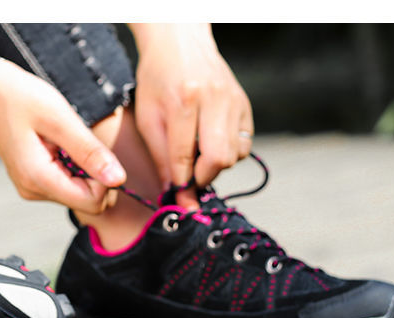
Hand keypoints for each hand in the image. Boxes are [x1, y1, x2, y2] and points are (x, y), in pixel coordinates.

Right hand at [0, 57, 125, 213]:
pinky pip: (67, 184)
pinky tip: (59, 144)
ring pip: (79, 193)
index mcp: (39, 180)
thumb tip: (120, 180)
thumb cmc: (20, 97)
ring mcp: (32, 188)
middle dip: (96, 175)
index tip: (94, 149)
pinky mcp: (33, 181)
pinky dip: (73, 166)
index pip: (93, 203)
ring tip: (64, 140)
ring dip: (84, 168)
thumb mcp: (60, 119)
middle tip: (80, 142)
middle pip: (88, 202)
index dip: (105, 179)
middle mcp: (34, 191)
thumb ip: (90, 152)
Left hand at [131, 24, 252, 188]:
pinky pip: (244, 144)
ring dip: (215, 165)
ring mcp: (234, 101)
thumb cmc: (158, 79)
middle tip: (189, 177)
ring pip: (234, 155)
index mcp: (184, 101)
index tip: (178, 200)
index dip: (181, 183)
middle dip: (203, 177)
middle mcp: (214, 99)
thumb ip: (161, 157)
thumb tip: (173, 194)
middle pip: (219, 159)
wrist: (180, 42)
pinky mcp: (245, 104)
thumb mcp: (148, 116)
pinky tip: (211, 143)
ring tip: (198, 155)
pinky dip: (229, 153)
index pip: (184, 156)